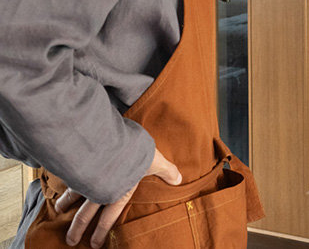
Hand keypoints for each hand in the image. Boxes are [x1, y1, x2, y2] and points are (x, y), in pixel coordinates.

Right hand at [54, 148, 181, 248]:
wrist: (109, 141)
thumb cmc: (135, 153)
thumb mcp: (155, 161)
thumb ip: (166, 171)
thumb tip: (179, 179)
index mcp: (118, 193)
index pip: (108, 217)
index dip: (101, 231)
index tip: (93, 244)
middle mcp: (100, 190)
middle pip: (85, 214)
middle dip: (77, 228)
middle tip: (69, 241)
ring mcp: (87, 178)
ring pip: (73, 194)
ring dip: (65, 203)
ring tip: (57, 210)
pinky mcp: (79, 165)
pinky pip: (69, 176)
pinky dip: (63, 180)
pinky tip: (58, 180)